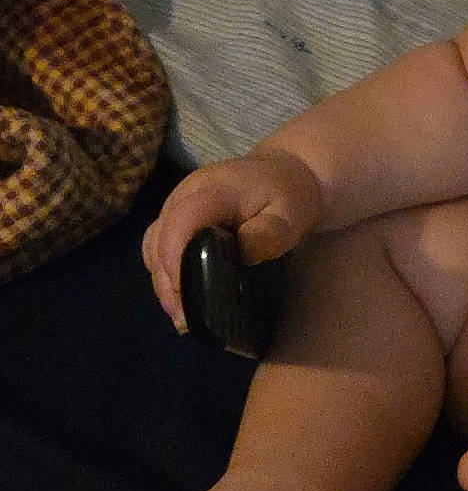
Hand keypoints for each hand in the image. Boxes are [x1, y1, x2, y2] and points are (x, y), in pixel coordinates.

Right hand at [142, 147, 323, 328]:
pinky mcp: (177, 214)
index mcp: (212, 190)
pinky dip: (165, 270)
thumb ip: (268, 234)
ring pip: (154, 243)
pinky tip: (180, 294)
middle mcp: (186, 194)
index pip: (180, 222)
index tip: (185, 297)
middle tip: (183, 318)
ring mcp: (178, 203)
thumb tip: (242, 255)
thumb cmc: (288, 196)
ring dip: (162, 279)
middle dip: (167, 281)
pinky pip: (159, 243)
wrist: (286, 172)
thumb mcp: (290, 214)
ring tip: (181, 312)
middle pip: (159, 238)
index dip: (175, 261)